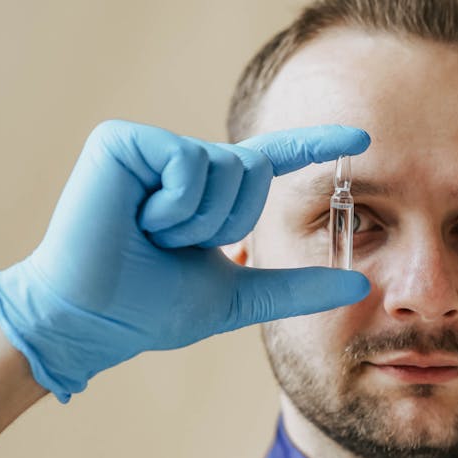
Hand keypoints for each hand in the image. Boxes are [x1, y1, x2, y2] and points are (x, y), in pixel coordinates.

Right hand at [0, 120, 370, 400]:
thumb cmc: (151, 308)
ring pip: (223, 169)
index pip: (275, 162)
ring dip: (193, 222)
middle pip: (253, 174)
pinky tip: (136, 220)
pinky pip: (187, 165)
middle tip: (173, 246)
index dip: (317, 145)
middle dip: (223, 225)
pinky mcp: (125, 141)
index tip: (364, 137)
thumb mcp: (238, 296)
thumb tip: (358, 286)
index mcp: (212, 193)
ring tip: (148, 235)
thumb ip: (296, 287)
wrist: (93, 320)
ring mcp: (156, 148)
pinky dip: (171, 207)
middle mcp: (188, 163)